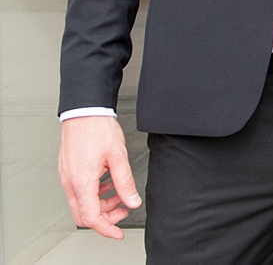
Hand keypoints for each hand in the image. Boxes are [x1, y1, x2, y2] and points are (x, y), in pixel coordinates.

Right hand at [60, 116, 140, 238]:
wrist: (84, 112)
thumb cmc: (97, 129)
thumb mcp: (118, 157)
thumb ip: (125, 182)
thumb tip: (132, 201)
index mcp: (82, 182)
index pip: (91, 217)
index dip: (106, 228)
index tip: (118, 233)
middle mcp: (70, 183)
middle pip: (84, 214)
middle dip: (105, 217)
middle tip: (123, 210)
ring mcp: (67, 177)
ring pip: (82, 203)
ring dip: (101, 204)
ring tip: (120, 195)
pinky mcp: (69, 171)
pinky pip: (80, 191)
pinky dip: (95, 193)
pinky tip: (108, 184)